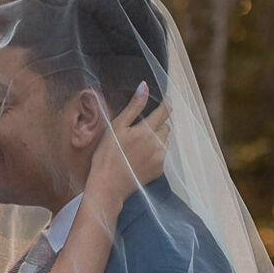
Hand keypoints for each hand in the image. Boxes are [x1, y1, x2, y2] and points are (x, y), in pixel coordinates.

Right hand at [86, 85, 169, 206]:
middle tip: (141, 129)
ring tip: (139, 145)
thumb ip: (134, 107)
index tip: (166, 100)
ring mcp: (160, 158)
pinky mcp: (159, 170)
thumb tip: (144, 87)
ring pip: (165, 141)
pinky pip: (162, 156)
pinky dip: (154, 153)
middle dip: (157, 125)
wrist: (108, 186)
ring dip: (157, 139)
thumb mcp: (117, 127)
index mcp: (147, 130)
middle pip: (165, 127)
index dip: (166, 104)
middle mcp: (158, 143)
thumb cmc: (107, 155)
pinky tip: (140, 157)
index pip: (164, 112)